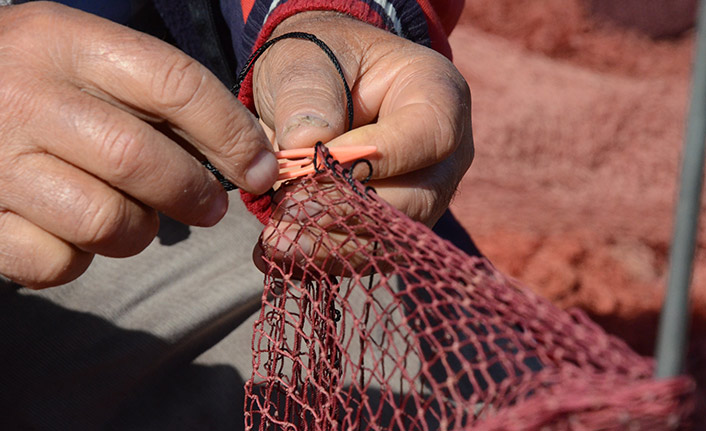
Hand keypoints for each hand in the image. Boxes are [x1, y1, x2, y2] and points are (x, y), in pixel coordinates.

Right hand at [0, 2, 277, 286]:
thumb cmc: (37, 84)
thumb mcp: (91, 63)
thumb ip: (163, 100)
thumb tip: (253, 155)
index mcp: (64, 42)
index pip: (174, 84)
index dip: (232, 135)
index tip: (262, 169)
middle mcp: (23, 96)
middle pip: (139, 159)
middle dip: (193, 193)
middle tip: (210, 207)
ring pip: (103, 220)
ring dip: (137, 231)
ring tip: (131, 214)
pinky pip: (56, 263)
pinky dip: (78, 258)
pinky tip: (69, 231)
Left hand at [251, 12, 473, 270]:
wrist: (324, 86)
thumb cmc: (320, 63)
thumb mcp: (306, 60)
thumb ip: (306, 94)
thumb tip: (307, 144)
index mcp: (439, 95)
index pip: (428, 137)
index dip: (373, 160)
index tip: (311, 170)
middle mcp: (445, 154)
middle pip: (416, 199)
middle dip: (347, 213)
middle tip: (284, 217)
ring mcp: (428, 194)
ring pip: (394, 237)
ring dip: (333, 244)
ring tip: (277, 242)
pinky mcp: (400, 225)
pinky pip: (374, 251)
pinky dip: (329, 255)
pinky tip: (287, 253)